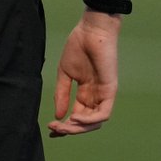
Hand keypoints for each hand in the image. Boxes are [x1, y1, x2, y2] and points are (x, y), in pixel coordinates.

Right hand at [47, 10, 121, 136]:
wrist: (91, 31)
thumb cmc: (77, 48)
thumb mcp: (65, 73)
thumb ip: (62, 94)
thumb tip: (58, 115)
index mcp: (85, 92)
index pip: (77, 115)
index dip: (65, 124)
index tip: (50, 128)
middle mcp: (95, 97)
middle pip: (85, 122)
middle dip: (70, 129)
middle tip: (54, 129)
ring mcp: (104, 95)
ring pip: (95, 122)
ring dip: (79, 127)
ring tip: (64, 126)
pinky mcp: (110, 91)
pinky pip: (103, 113)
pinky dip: (90, 119)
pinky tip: (76, 117)